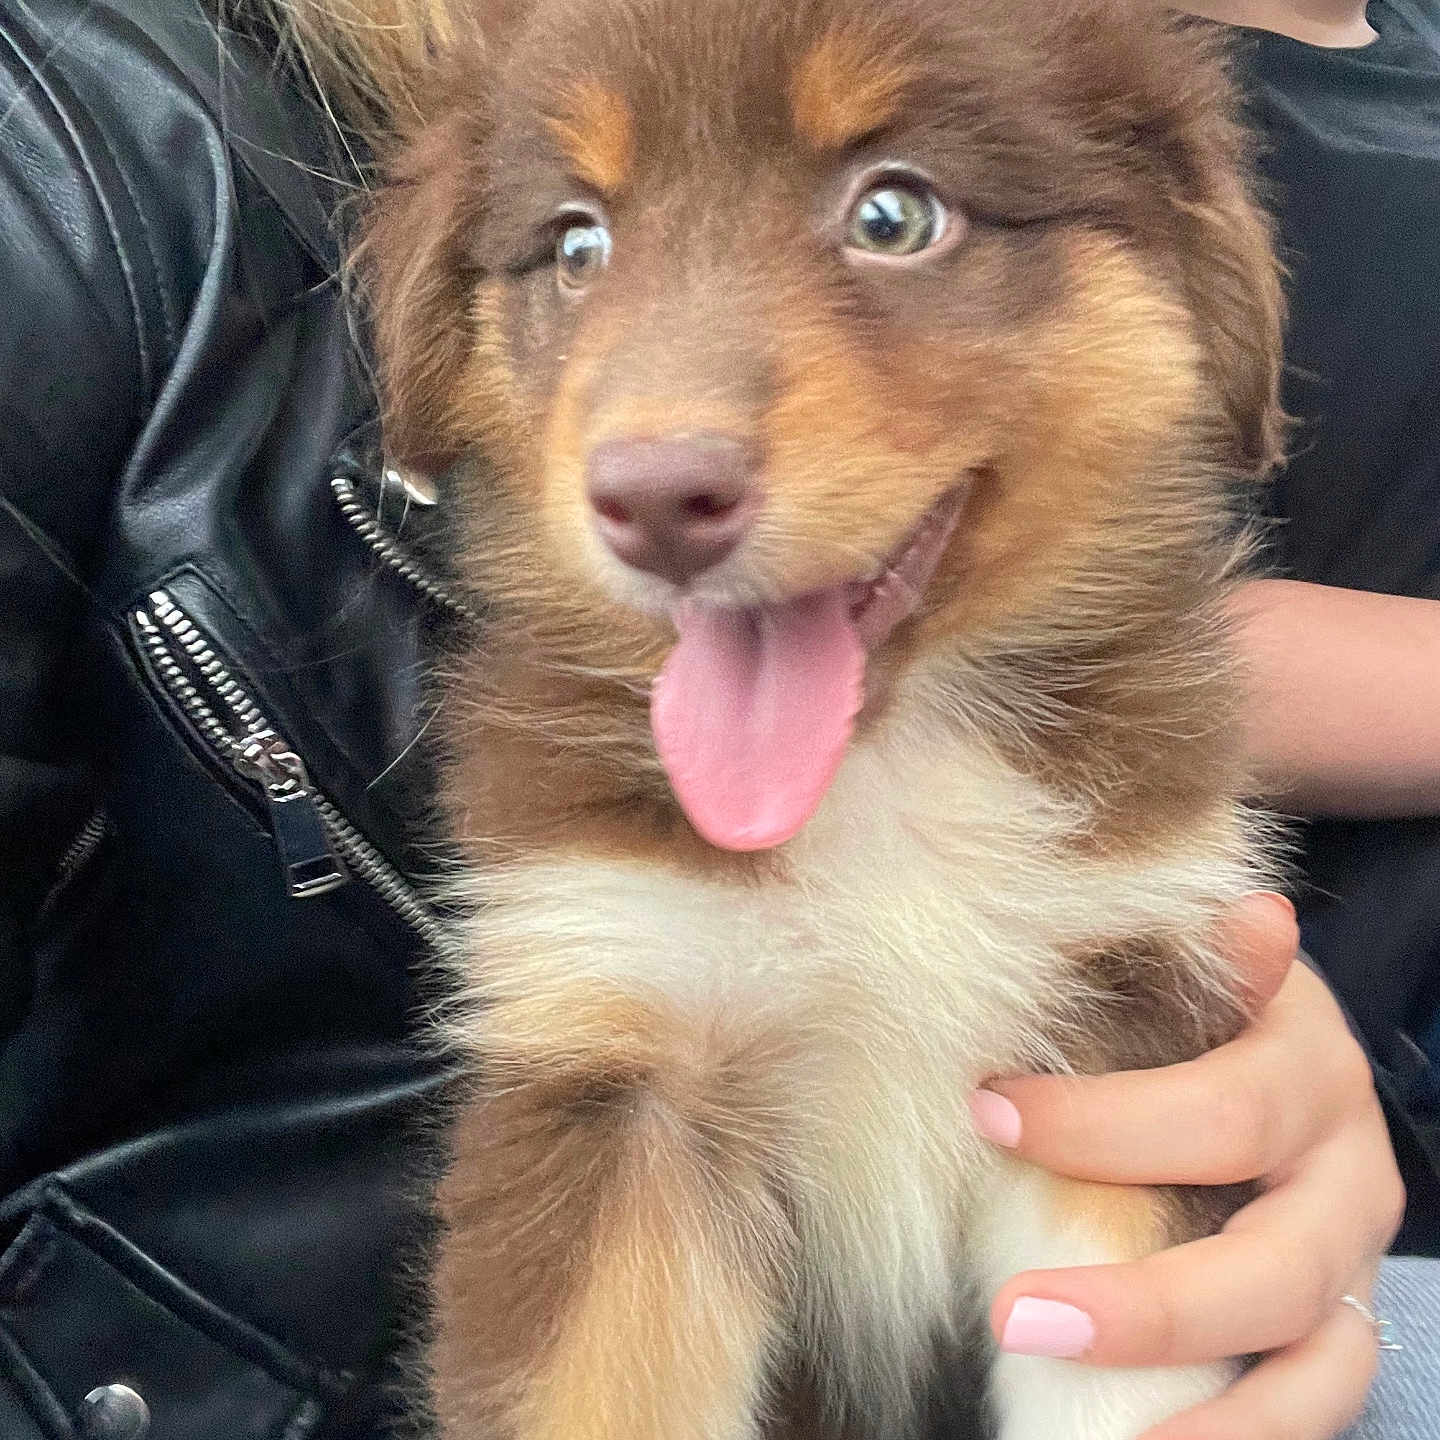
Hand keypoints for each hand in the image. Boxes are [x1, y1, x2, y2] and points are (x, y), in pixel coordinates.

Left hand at [971, 893, 1404, 1439]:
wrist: (1262, 1053)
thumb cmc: (1190, 1003)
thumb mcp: (1183, 965)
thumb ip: (1195, 954)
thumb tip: (1258, 914)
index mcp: (1306, 1061)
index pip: (1221, 1109)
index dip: (1103, 1125)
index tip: (983, 1116)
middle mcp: (1348, 1167)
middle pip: (1272, 1261)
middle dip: (1145, 1301)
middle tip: (1013, 1314)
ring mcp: (1350, 1259)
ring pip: (1312, 1357)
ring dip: (1208, 1412)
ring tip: (1101, 1438)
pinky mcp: (1337, 1325)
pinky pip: (1318, 1403)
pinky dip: (1244, 1437)